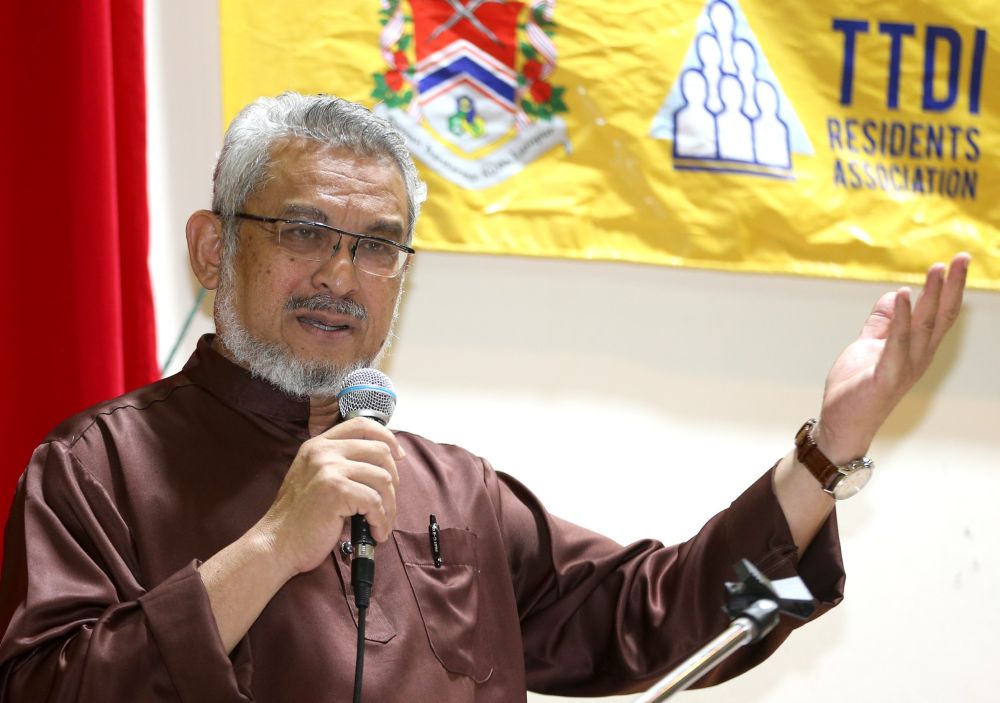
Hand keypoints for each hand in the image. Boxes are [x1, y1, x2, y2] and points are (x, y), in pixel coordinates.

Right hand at [256, 417, 403, 577]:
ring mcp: (329, 469)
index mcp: (318, 445)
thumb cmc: (299, 518)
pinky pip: (375, 502)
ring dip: (390, 506)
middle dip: (394, 479)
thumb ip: (340, 465)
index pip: (362, 425)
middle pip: (380, 451)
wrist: (276, 544)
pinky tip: (377, 533)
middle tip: (389, 502)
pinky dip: (382, 521)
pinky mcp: (336, 490)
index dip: (387, 437)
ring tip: (383, 523)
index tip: (398, 455)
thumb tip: (382, 465)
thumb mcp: (314, 478)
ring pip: (383, 478)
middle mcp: (323, 451)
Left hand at [813, 253, 969, 463]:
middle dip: (951, 287)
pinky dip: (898, 319)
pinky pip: (895, 344)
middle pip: (941, 317)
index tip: (957, 261)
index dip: (949, 289)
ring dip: (931, 297)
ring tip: (937, 270)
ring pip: (924, 327)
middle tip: (963, 258)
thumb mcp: (869, 346)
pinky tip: (901, 296)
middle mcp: (917, 358)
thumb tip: (893, 295)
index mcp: (916, 350)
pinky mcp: (885, 377)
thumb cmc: (856, 388)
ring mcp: (904, 368)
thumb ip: (881, 323)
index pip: (939, 315)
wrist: (841, 424)